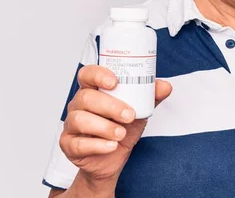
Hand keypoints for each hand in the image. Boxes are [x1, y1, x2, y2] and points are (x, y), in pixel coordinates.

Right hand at [59, 65, 171, 187]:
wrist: (113, 160)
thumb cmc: (122, 129)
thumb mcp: (139, 111)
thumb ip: (150, 98)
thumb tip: (166, 86)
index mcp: (94, 90)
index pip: (88, 74)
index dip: (98, 75)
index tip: (115, 82)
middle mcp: (79, 105)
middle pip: (86, 97)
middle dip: (110, 106)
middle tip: (129, 115)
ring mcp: (71, 124)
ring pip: (80, 120)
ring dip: (104, 127)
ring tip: (121, 133)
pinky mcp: (69, 144)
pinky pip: (78, 143)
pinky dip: (97, 145)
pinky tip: (111, 146)